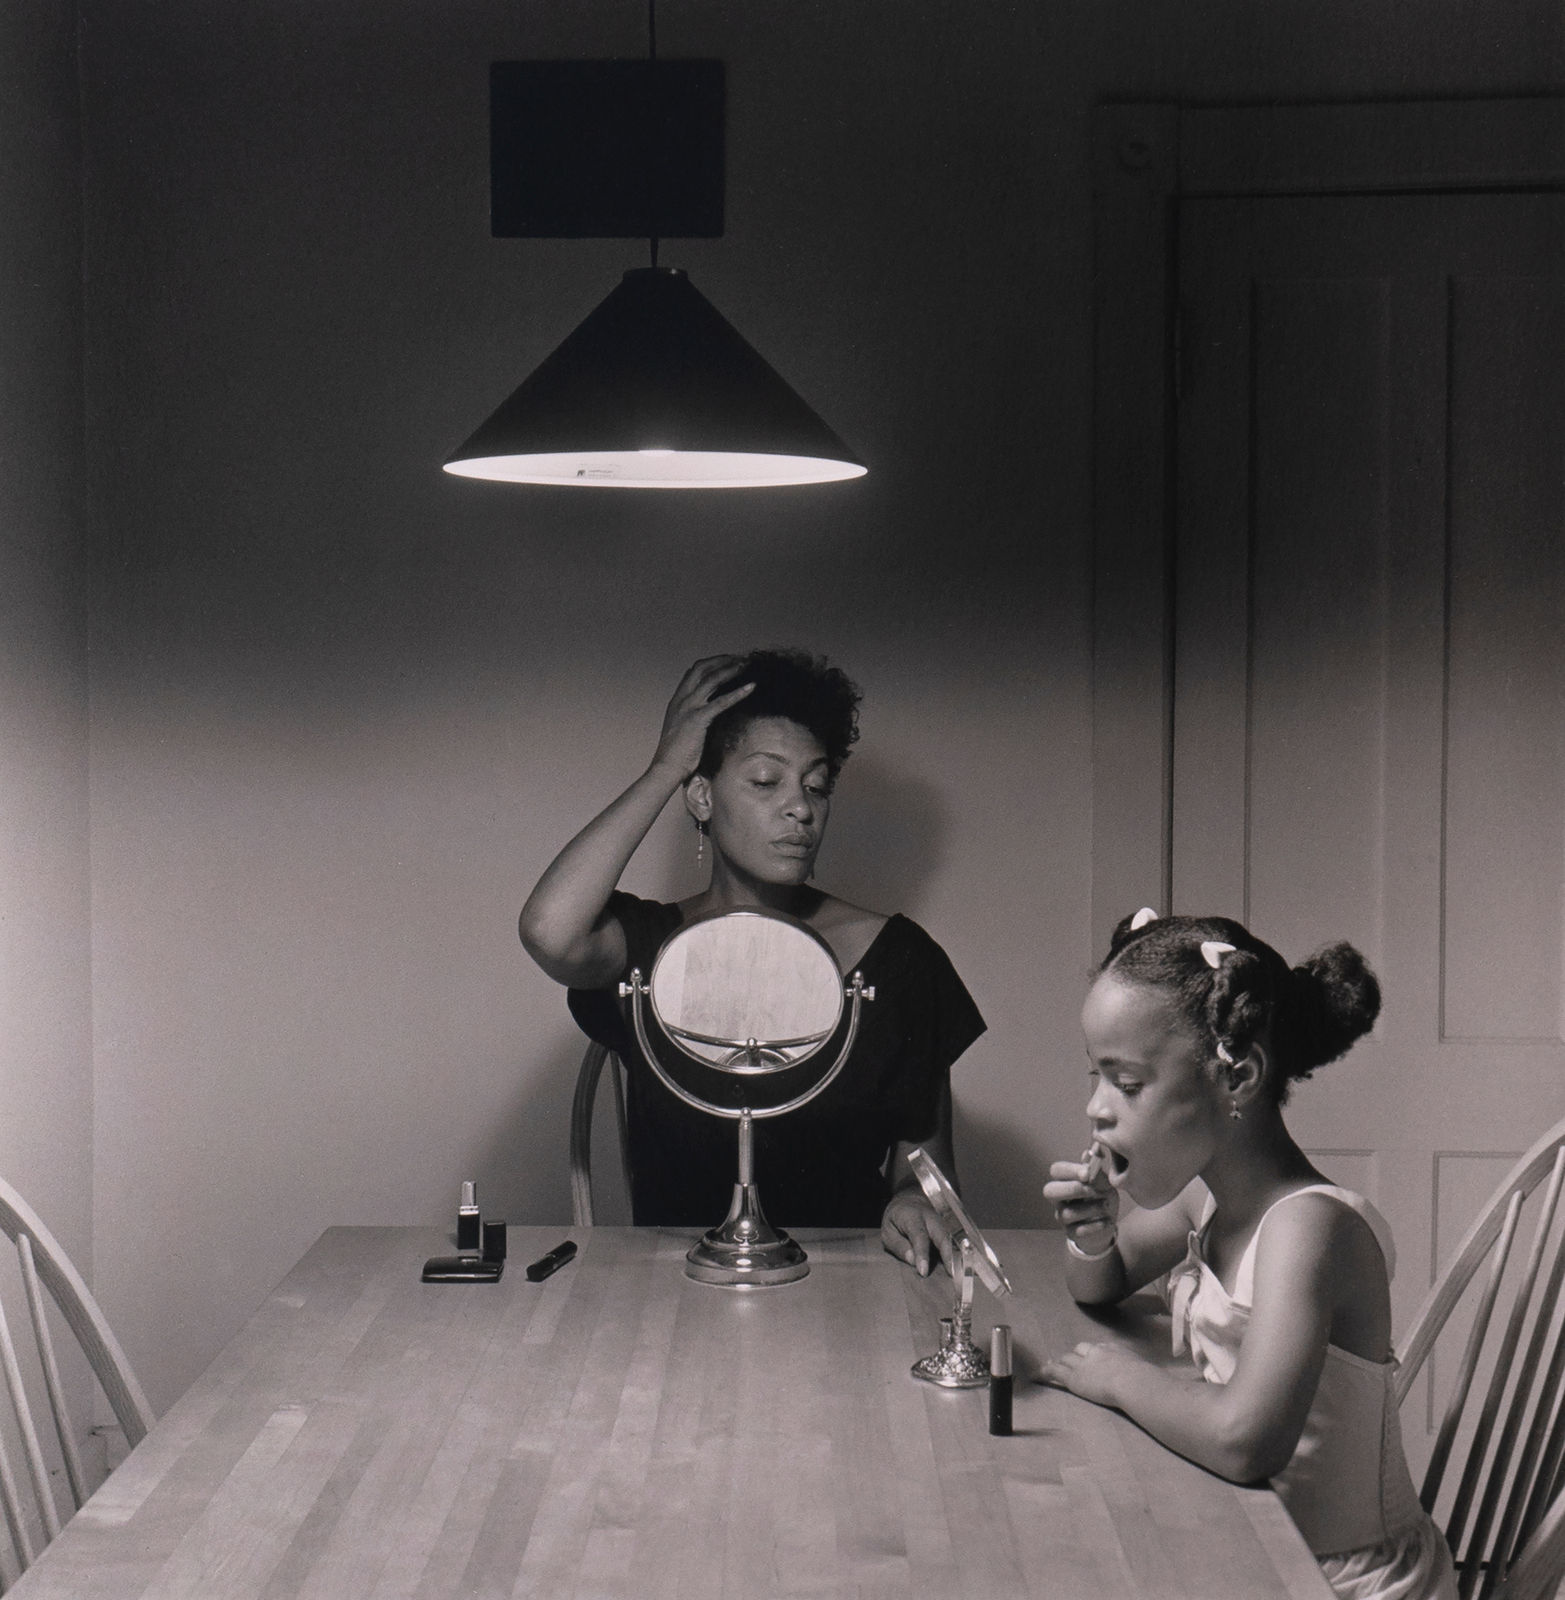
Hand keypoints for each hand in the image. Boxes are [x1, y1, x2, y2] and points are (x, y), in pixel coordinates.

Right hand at [650, 657, 755, 780]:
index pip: (693, 672)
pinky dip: (738, 692)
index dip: (711, 664)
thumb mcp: (682, 729)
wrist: (666, 767)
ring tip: (747, 665)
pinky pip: (721, 701)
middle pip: (702, 668)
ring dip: (731, 669)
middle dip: (722, 660)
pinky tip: (751, 687)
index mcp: (677, 701)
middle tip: (740, 659)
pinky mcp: (698, 718)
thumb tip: (708, 716)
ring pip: (712, 679)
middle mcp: (682, 699)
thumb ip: (693, 718)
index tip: (727, 661)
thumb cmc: (675, 754)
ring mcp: (689, 707)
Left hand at [881, 1190, 955, 1277]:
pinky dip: (958, 1257)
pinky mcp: (949, 1230)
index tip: (923, 1271)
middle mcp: (931, 1219)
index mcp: (913, 1217)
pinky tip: (960, 1271)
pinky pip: (955, 1244)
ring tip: (958, 1276)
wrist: (911, 1201)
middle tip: (951, 1276)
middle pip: (943, 1236)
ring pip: (952, 1240)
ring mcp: (943, 1223)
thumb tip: (912, 1260)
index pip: (919, 1236)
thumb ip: (899, 1245)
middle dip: (948, 1256)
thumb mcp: (888, 1231)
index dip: (922, 1254)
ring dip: (956, 1258)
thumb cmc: (897, 1220)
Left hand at [1037, 1340, 1147, 1408]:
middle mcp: (1097, 1352)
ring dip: (1062, 1363)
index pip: (1100, 1348)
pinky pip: (1056, 1372)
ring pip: (1068, 1359)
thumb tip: (1154, 1383)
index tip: (1092, 1357)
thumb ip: (1144, 1374)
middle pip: (1081, 1350)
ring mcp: (1084, 1364)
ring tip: (1053, 1365)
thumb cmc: (1146, 1381)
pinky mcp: (1074, 1377)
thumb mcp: (1146, 1371)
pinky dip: (1046, 1372)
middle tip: (1072, 1362)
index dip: (1093, 1353)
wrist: (1133, 1382)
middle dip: (1076, 1356)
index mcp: (1114, 1349)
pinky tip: (1038, 1374)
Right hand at [1043, 1150, 1118, 1247]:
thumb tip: (1093, 1151)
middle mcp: (1059, 1198)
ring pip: (1067, 1213)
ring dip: (1091, 1208)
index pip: (1056, 1170)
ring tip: (1106, 1205)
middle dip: (1072, 1189)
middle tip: (1093, 1191)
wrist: (1108, 1222)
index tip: (1087, 1174)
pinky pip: (1079, 1230)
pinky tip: (1107, 1221)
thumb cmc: (1102, 1197)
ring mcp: (1062, 1216)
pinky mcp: (1071, 1233)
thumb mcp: (1104, 1182)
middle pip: (1050, 1191)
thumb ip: (1097, 1170)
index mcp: (1065, 1180)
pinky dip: (1095, 1225)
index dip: (1070, 1171)